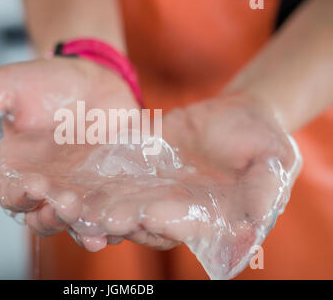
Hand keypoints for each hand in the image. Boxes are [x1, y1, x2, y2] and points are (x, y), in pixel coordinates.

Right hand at [0, 57, 138, 248]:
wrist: (91, 76)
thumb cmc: (46, 81)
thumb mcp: (8, 83)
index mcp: (19, 167)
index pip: (13, 195)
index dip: (21, 196)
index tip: (36, 186)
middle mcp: (48, 184)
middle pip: (44, 217)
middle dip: (54, 217)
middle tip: (69, 205)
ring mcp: (79, 187)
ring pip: (77, 222)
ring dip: (84, 230)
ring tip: (96, 234)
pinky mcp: (107, 184)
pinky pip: (109, 209)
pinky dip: (115, 220)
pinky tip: (124, 223)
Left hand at [22, 92, 300, 278]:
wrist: (241, 114)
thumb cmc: (264, 141)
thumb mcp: (273, 163)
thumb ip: (262, 192)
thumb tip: (253, 225)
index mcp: (202, 215)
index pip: (177, 224)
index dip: (162, 221)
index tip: (144, 216)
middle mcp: (169, 206)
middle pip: (137, 217)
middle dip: (115, 217)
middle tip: (93, 215)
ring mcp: (148, 185)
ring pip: (114, 197)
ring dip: (90, 201)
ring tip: (66, 198)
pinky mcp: (133, 161)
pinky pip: (108, 168)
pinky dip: (87, 171)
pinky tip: (66, 168)